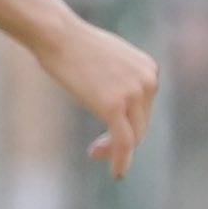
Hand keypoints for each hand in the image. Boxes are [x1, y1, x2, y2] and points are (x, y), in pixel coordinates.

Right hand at [41, 16, 159, 180]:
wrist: (58, 35)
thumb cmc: (73, 44)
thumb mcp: (108, 59)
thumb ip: (120, 78)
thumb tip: (117, 99)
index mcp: (149, 68)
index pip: (144, 108)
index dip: (128, 124)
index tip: (106, 132)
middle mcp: (148, 81)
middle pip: (141, 124)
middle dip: (122, 139)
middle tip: (96, 148)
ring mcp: (133, 94)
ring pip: (134, 136)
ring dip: (117, 150)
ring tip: (95, 152)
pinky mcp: (114, 107)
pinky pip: (124, 143)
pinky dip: (121, 161)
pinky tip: (116, 173)